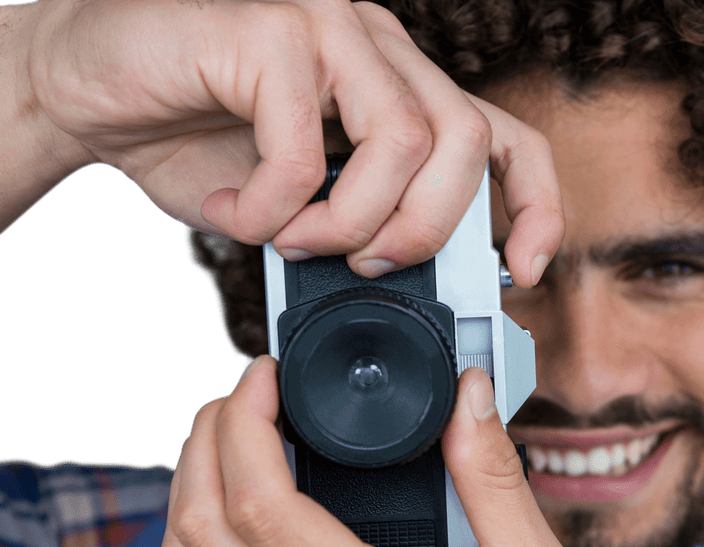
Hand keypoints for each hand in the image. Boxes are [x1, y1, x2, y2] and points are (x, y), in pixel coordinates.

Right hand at [23, 0, 560, 284]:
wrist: (90, 92)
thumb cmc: (197, 143)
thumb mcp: (304, 203)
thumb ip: (363, 224)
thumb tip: (413, 281)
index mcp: (400, 87)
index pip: (504, 138)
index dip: (534, 206)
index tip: (522, 269)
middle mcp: (377, 48)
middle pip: (466, 144)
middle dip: (425, 230)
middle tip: (367, 263)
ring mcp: (329, 27)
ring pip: (401, 143)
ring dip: (349, 222)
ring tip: (294, 239)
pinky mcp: (269, 29)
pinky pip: (305, 150)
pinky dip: (273, 207)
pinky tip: (240, 211)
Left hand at [161, 357, 610, 546]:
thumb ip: (495, 479)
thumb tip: (468, 397)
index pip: (263, 508)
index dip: (246, 426)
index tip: (265, 378)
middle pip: (201, 528)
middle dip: (205, 439)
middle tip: (244, 393)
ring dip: (194, 484)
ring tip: (235, 432)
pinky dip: (209, 530)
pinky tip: (247, 497)